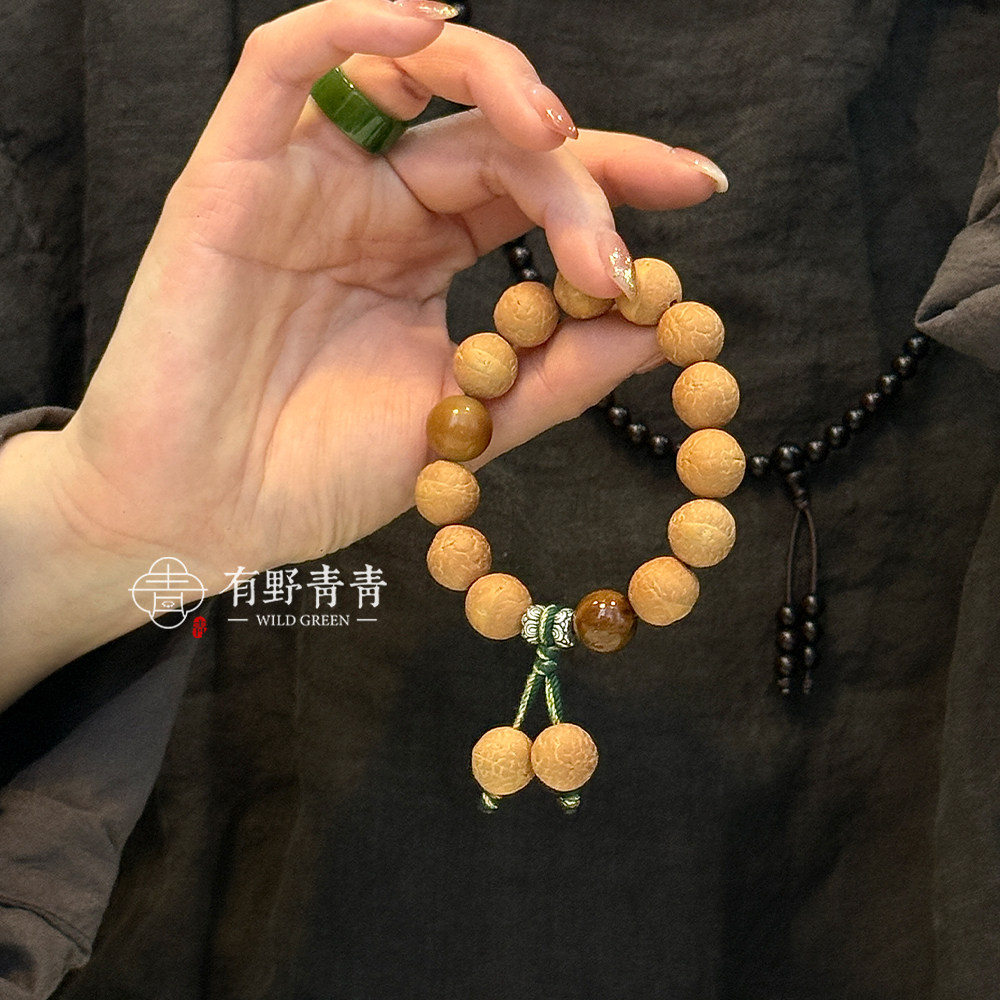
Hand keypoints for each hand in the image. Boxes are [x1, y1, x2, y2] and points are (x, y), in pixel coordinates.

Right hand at [0, 0, 724, 702]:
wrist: (205, 516)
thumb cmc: (316, 475)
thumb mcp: (462, 424)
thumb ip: (553, 372)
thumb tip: (658, 328)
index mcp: (423, 258)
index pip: (528, 188)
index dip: (612, 181)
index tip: (698, 187)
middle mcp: (372, 207)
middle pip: (489, 136)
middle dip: (572, 165)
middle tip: (623, 226)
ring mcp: (306, 185)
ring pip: (404, 73)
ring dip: (491, 80)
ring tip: (550, 131)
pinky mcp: (234, 175)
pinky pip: (284, 64)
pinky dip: (355, 27)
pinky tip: (430, 24)